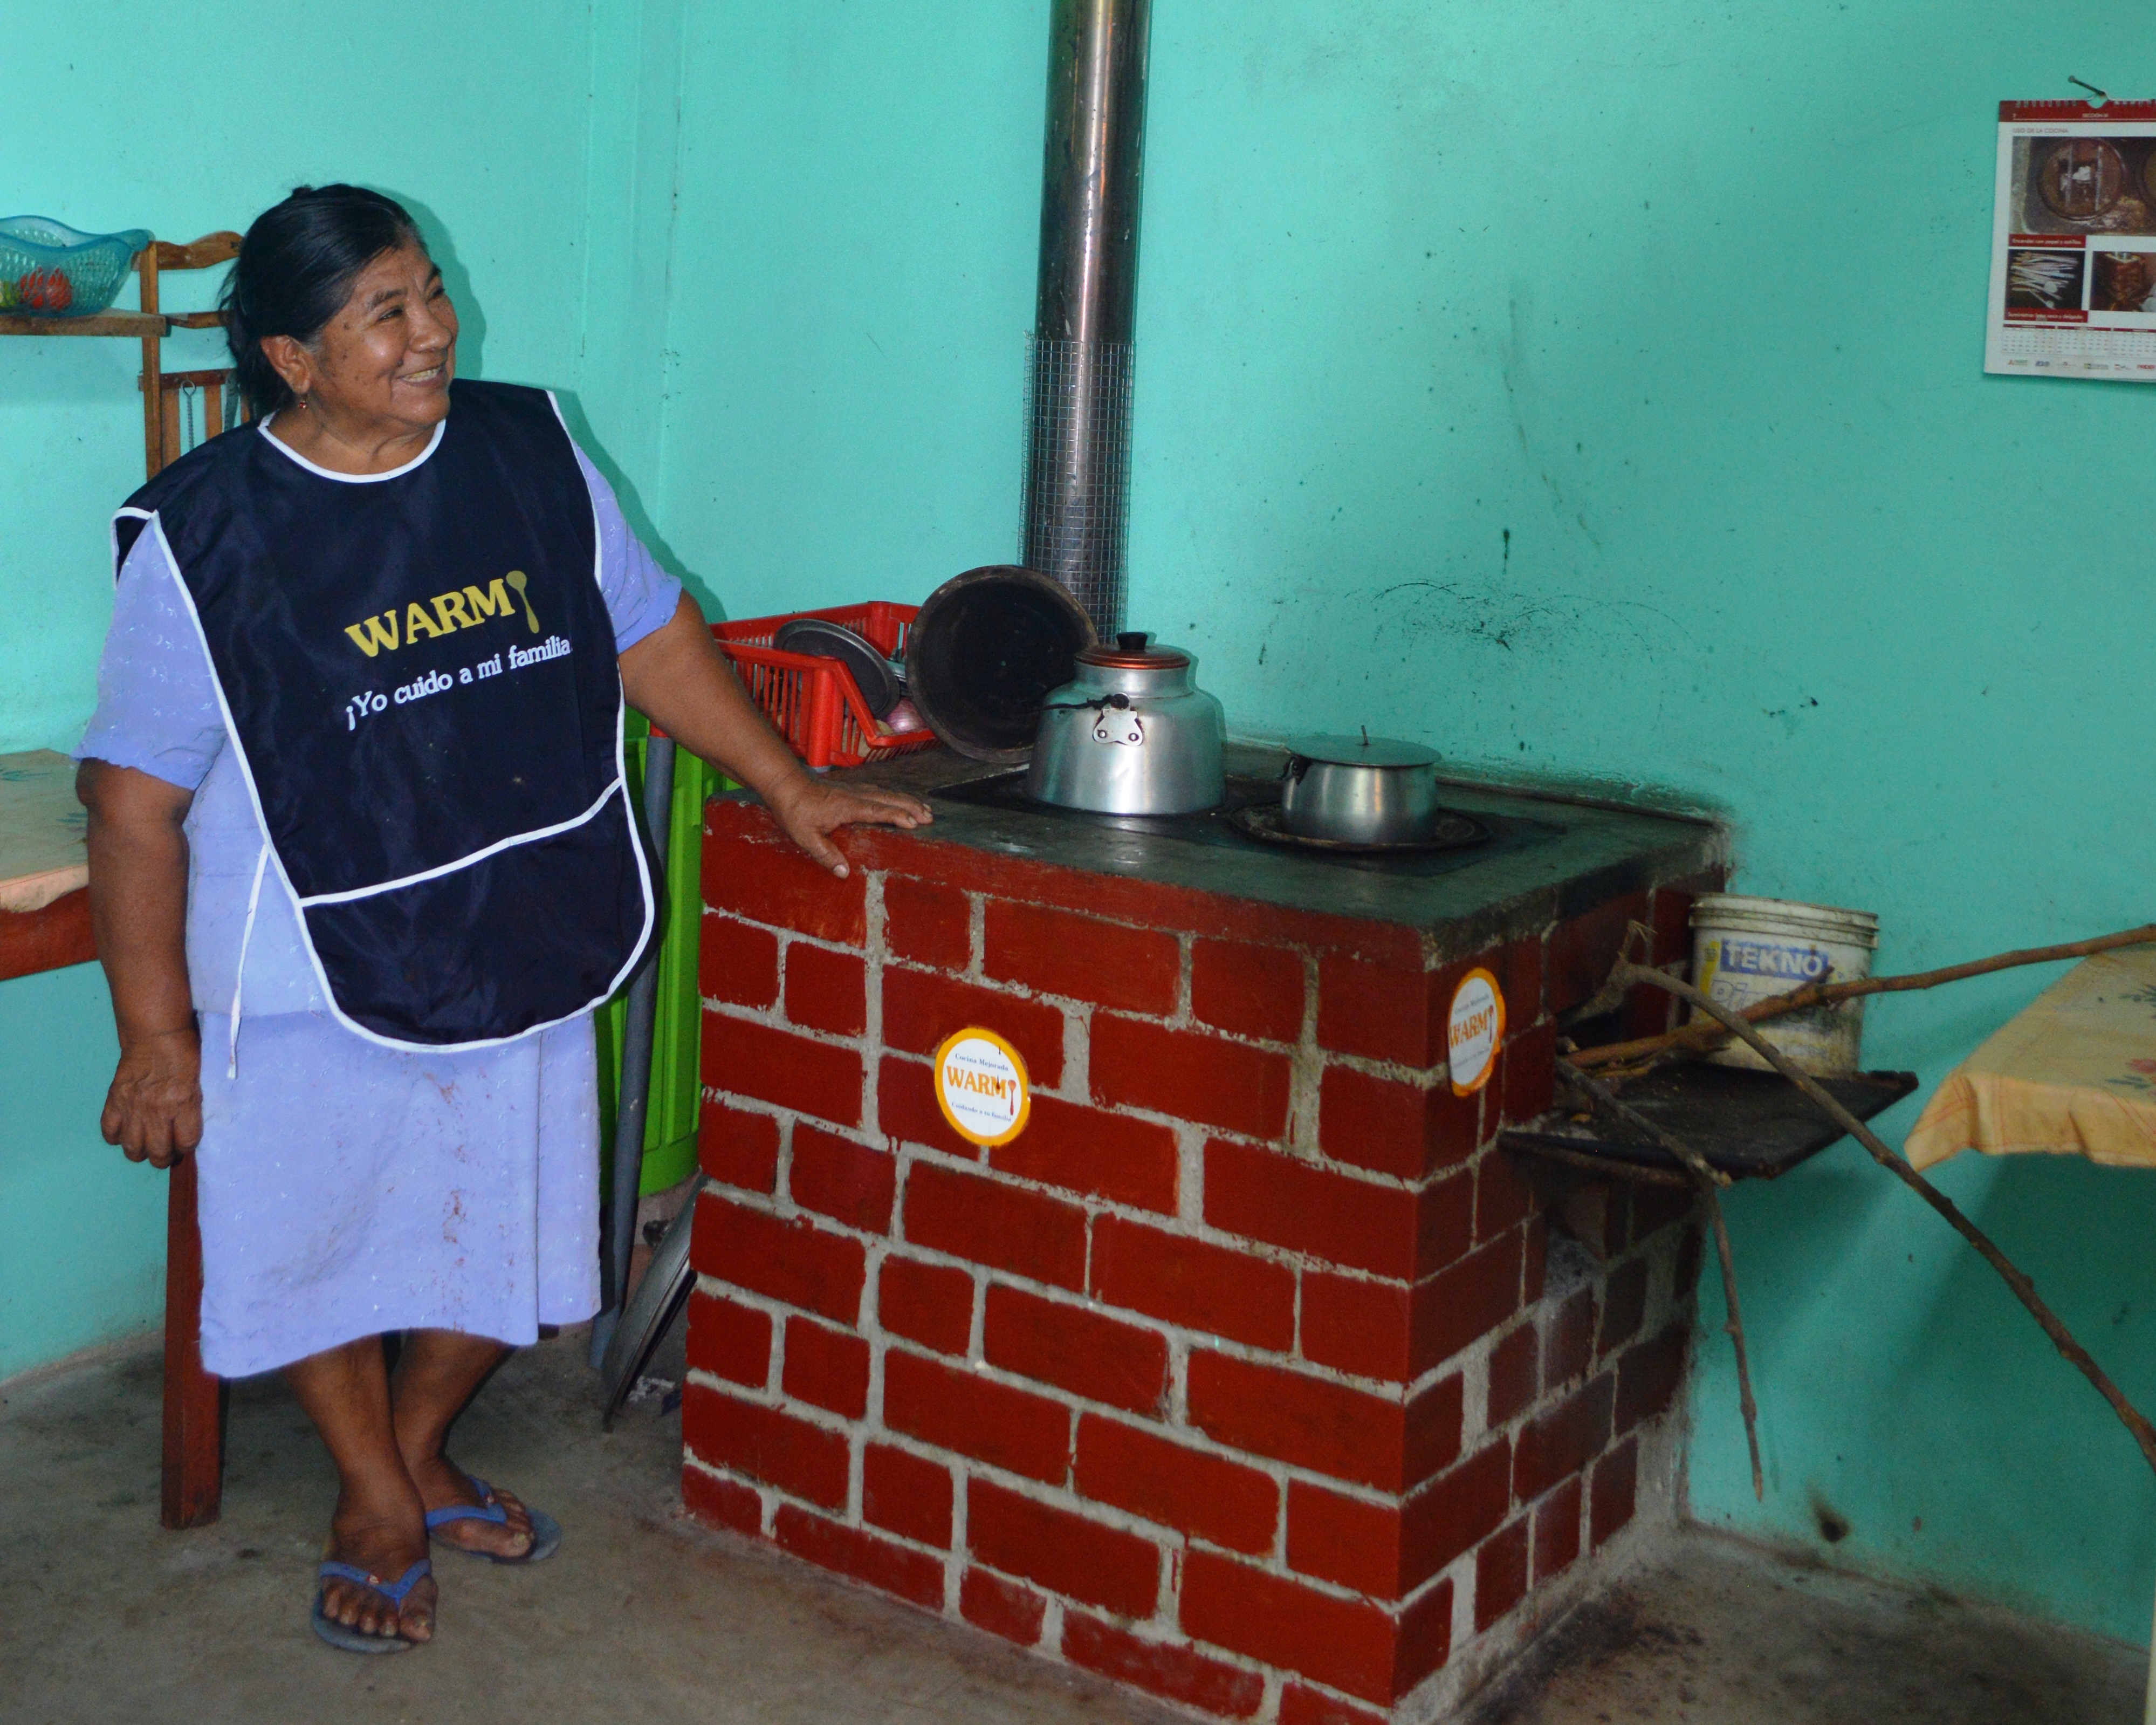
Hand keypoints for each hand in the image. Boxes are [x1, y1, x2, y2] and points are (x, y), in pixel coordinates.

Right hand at [101, 1025, 203, 1167]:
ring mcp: (133, 1108)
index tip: (183, 1145)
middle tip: (163, 1153)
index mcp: (184, 1104)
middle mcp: (158, 1111)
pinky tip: (123, 1132)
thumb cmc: (184, 1055)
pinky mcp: (114, 1101)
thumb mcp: (198, 1083)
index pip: (186, 1142)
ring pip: (132, 1149)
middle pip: (158, 1153)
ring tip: (143, 1146)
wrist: (156, 1035)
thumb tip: (182, 1133)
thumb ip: (190, 1109)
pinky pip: (109, 1132)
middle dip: (162, 1158)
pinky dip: (116, 1137)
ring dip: (139, 1152)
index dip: (185, 1148)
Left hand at [766, 776, 932, 877]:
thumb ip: (825, 855)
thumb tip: (844, 873)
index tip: (913, 823)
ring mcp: (854, 790)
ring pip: (887, 793)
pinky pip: (879, 791)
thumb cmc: (794, 811)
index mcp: (847, 807)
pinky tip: (899, 800)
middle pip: (889, 799)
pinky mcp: (852, 789)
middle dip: (911, 807)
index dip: (896, 816)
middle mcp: (855, 796)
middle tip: (930, 817)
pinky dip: (894, 796)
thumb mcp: (805, 838)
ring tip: (924, 809)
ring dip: (906, 800)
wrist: (785, 785)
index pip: (877, 811)